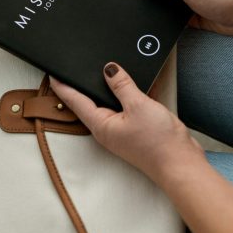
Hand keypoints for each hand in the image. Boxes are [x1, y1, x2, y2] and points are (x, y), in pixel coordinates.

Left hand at [49, 62, 203, 183]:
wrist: (181, 164)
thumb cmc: (158, 143)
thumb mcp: (138, 105)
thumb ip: (122, 85)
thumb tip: (109, 69)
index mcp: (101, 125)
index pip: (75, 101)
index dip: (63, 85)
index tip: (52, 72)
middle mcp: (107, 129)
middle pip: (89, 102)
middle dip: (81, 85)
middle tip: (72, 67)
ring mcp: (121, 130)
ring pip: (108, 104)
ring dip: (106, 89)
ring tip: (100, 72)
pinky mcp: (135, 130)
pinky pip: (125, 108)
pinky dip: (125, 95)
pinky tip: (130, 84)